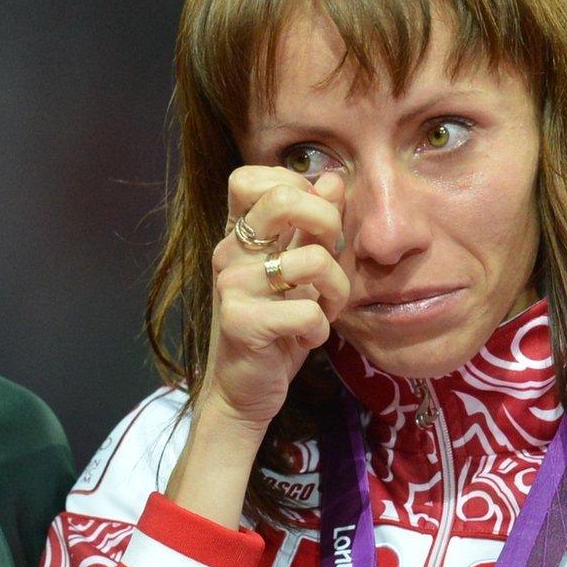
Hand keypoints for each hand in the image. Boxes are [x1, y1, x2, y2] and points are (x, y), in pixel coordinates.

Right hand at [198, 166, 350, 430]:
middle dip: (327, 222)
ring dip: (336, 291)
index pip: (253, 177)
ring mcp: (231, 284)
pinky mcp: (240, 321)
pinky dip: (320, 330)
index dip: (297, 188)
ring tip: (324, 311)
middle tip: (331, 256)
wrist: (245, 390)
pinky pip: (308, 311)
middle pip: (282, 198)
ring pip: (312, 261)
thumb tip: (332, 179)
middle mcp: (230, 251)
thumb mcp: (304, 273)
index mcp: (241, 235)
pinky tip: (305, 338)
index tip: (316, 225)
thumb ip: (317, 228)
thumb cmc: (278, 327)